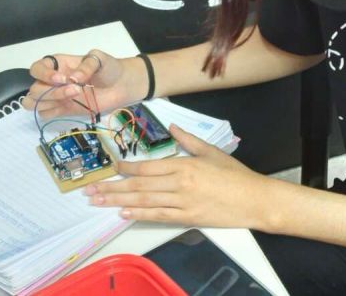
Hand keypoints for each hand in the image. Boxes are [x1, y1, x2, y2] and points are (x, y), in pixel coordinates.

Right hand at [22, 51, 144, 118]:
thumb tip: (73, 78)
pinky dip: (51, 112)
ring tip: (74, 97)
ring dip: (49, 102)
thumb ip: (87, 65)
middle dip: (52, 91)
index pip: (37, 69)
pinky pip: (44, 114)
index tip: (63, 78)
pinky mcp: (62, 110)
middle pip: (34, 89)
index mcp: (58, 64)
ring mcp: (56, 96)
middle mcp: (52, 80)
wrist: (121, 85)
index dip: (44, 75)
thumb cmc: (108, 68)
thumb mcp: (99, 59)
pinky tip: (68, 106)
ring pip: (34, 102)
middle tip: (76, 90)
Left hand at [83, 124, 272, 228]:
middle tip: (92, 190)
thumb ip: (188, 140)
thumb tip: (171, 125)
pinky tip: (123, 214)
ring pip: (144, 201)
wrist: (254, 199)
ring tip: (99, 202)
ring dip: (119, 202)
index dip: (126, 167)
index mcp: (184, 165)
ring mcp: (182, 203)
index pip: (148, 166)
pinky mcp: (187, 218)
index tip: (111, 167)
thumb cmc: (234, 174)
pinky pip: (158, 216)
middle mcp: (179, 184)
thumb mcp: (211, 151)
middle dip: (113, 188)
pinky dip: (139, 215)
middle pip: (139, 185)